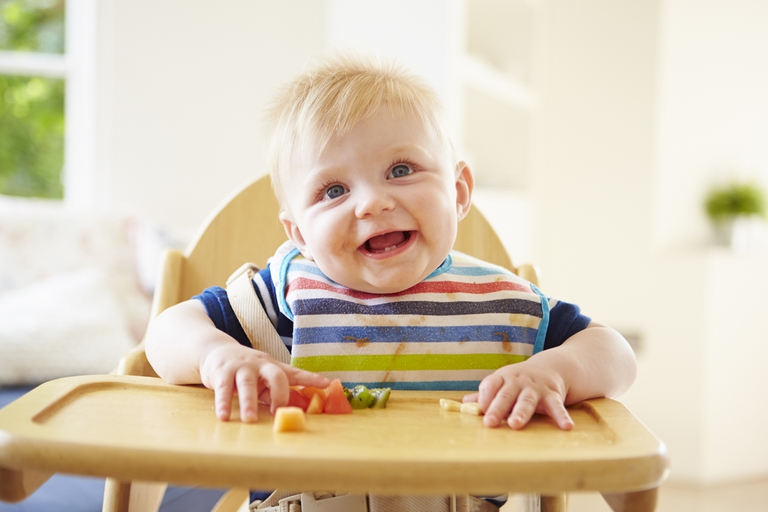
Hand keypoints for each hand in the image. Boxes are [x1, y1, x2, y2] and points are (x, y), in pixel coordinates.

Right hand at [199, 343, 328, 422]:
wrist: (216, 351)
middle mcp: (260, 365)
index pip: (295, 373)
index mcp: (273, 367)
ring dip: (248, 403)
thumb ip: (273, 393)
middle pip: (275, 375)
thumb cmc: (246, 370)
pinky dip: (223, 404)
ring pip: (247, 384)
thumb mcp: (262, 379)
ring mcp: (241, 368)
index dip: (311, 378)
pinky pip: (223, 389)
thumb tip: (289, 410)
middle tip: (278, 412)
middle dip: (279, 393)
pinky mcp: (222, 373)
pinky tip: (224, 417)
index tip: (326, 384)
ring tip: (249, 420)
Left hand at [463, 360, 573, 429]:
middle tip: (489, 422)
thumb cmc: (519, 380)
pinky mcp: (552, 395)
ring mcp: (535, 388)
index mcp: (503, 378)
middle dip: (497, 408)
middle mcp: (518, 382)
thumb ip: (486, 395)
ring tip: (515, 424)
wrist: (550, 367)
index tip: (480, 410)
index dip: (484, 397)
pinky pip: (557, 406)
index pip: (490, 385)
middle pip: (506, 395)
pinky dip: (562, 416)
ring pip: (527, 401)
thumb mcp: (502, 383)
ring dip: (521, 412)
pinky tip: (566, 426)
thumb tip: (464, 404)